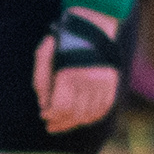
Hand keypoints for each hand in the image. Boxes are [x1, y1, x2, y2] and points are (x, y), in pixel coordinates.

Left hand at [32, 11, 123, 131]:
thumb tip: (43, 105)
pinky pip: (103, 109)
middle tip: (51, 127)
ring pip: (89, 114)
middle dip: (61, 122)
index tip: (44, 115)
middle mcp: (88, 81)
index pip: (60, 107)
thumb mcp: (45, 54)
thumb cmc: (63, 41)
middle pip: (74, 114)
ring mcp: (102, 84)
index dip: (51, 115)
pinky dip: (92, 117)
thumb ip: (41, 80)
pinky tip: (82, 119)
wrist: (93, 26)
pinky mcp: (112, 84)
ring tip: (64, 123)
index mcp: (69, 74)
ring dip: (75, 122)